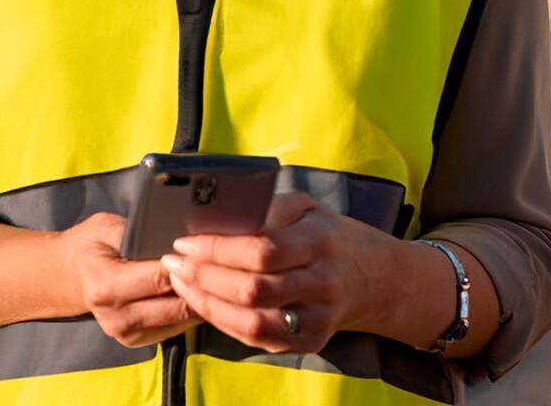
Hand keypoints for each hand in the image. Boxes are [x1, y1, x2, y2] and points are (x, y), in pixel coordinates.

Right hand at [55, 212, 200, 348]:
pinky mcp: (135, 341)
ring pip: (180, 319)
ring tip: (214, 278)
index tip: (205, 251)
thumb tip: (172, 238)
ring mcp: (125, 334)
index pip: (160, 278)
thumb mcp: (106, 227)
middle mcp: (116, 316)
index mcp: (107, 286)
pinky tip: (198, 293)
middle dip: (200, 285)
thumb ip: (138, 232)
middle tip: (218, 265)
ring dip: (199, 300)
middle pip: (175, 304)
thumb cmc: (89, 246)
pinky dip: (188, 311)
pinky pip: (174, 328)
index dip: (186, 265)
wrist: (68, 277)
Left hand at [161, 192, 393, 354]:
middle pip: (253, 290)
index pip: (262, 250)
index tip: (184, 242)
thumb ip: (266, 210)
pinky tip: (206, 304)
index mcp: (319, 241)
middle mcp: (321, 282)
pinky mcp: (311, 341)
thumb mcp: (306, 209)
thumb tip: (213, 217)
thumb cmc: (329, 235)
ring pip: (253, 322)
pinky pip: (260, 339)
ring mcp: (318, 318)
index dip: (217, 249)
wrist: (377, 278)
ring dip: (208, 305)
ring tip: (182, 285)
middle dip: (204, 278)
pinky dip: (226, 323)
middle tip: (174, 264)